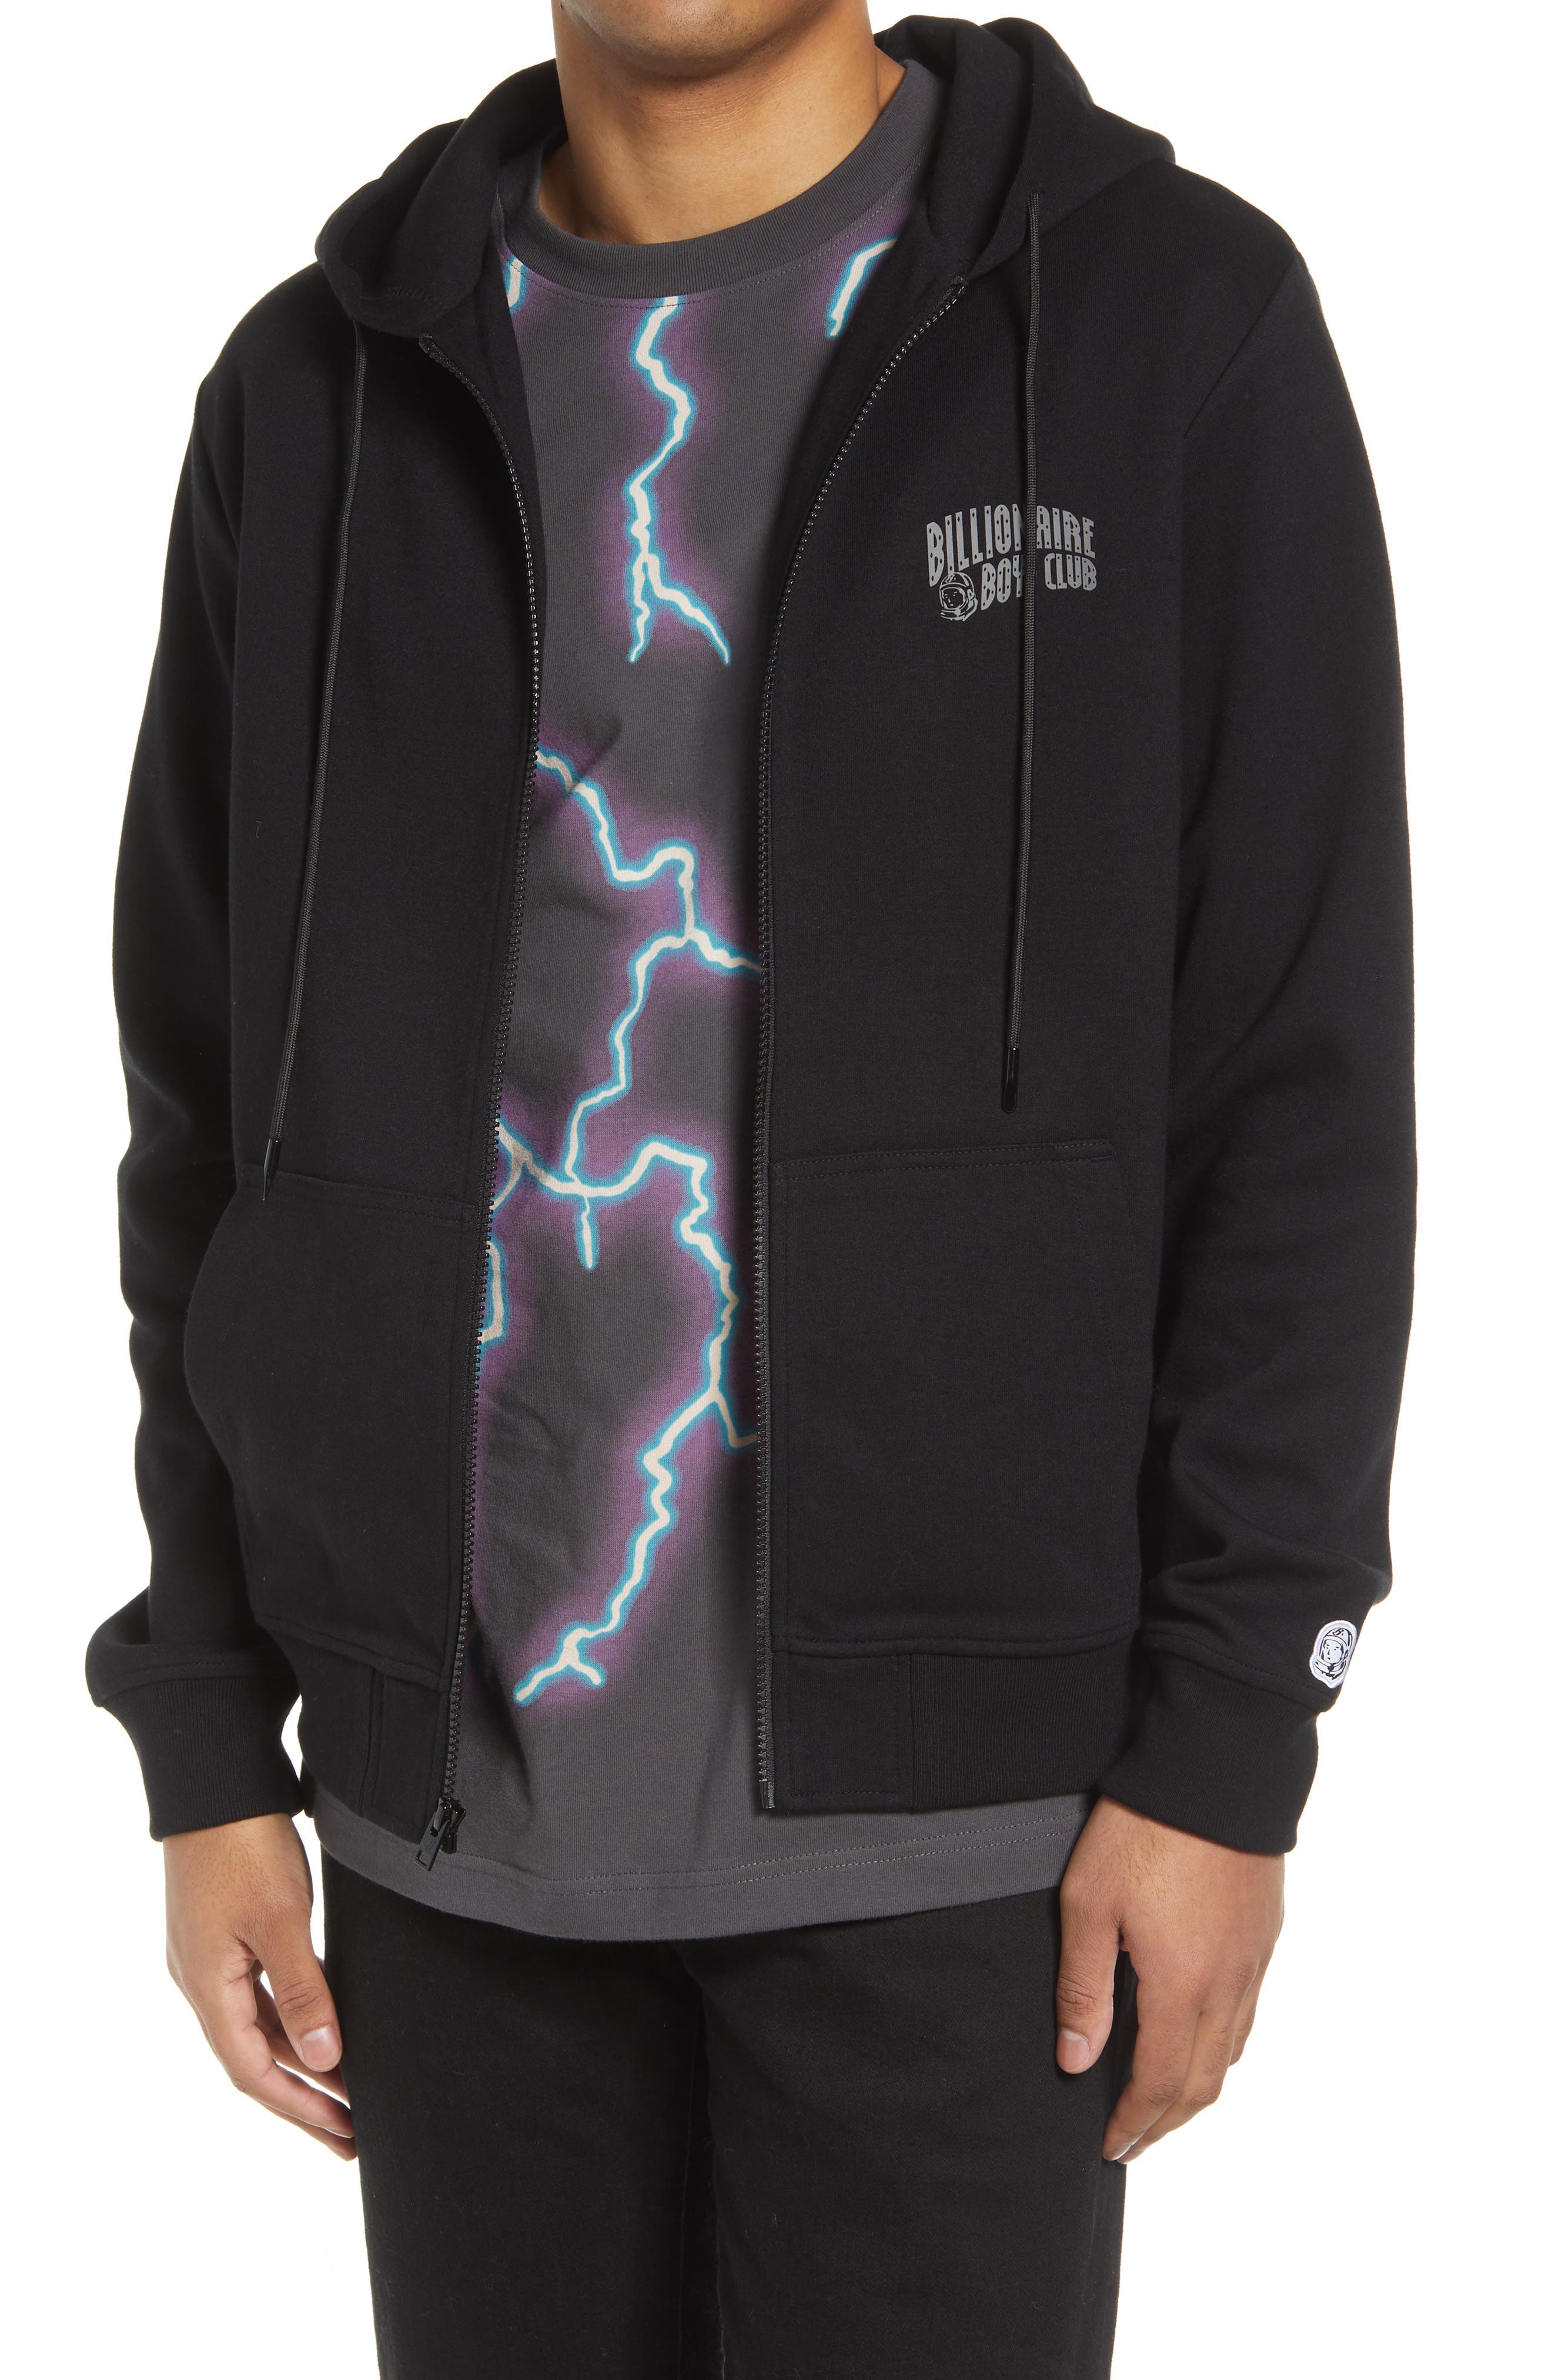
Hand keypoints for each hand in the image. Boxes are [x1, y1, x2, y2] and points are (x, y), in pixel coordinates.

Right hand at [164, 1812, 354, 2158]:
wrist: (216, 1782)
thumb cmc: (244, 1845)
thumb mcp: (281, 1920)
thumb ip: (302, 1992)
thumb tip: (326, 2059)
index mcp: (207, 1986)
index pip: (252, 2071)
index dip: (299, 2107)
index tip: (344, 2134)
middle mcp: (200, 1979)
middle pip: (253, 2057)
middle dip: (302, 2097)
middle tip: (349, 2131)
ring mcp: (208, 1956)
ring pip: (254, 2026)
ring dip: (297, 2059)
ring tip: (343, 2087)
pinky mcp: (222, 1932)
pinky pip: (255, 1995)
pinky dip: (287, 2020)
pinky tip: (317, 2026)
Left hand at [1055, 1795, 1282, 2161]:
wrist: (1215, 1768)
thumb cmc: (1143, 1830)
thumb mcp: (1089, 1903)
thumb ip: (1084, 1988)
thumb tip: (1077, 2061)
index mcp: (1181, 1986)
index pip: (1158, 2082)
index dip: (1133, 2123)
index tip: (1109, 2147)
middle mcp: (1227, 1985)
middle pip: (1203, 2082)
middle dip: (1166, 2122)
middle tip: (1133, 2142)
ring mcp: (1253, 1960)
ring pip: (1233, 2051)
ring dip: (1198, 2089)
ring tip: (1163, 2103)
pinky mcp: (1264, 1933)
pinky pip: (1249, 2013)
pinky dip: (1223, 2047)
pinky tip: (1201, 2038)